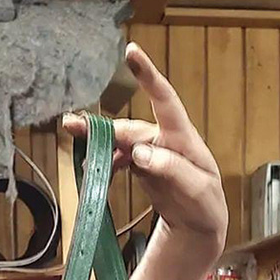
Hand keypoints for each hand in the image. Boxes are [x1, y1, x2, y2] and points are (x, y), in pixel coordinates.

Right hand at [61, 42, 228, 252]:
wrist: (200, 226)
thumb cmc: (206, 206)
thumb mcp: (197, 189)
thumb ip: (171, 168)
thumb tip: (139, 152)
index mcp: (184, 139)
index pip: (165, 100)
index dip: (148, 75)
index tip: (132, 52)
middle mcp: (166, 139)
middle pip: (131, 128)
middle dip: (103, 126)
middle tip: (74, 124)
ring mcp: (153, 152)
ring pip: (122, 141)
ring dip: (99, 141)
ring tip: (76, 140)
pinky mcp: (143, 166)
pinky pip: (120, 158)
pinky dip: (106, 161)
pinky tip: (94, 168)